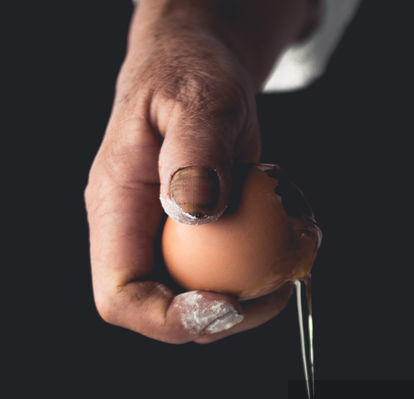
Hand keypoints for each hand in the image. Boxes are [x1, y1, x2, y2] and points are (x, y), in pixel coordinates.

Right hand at [85, 0, 316, 342]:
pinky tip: (297, 221)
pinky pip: (236, 273)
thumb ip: (196, 152)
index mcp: (115, 209)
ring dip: (260, 287)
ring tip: (297, 237)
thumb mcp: (197, 98)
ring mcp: (169, 243)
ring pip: (209, 301)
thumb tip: (196, 214)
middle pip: (167, 314)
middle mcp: (136, 236)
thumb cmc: (188, 72)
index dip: (169, 318)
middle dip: (228, 316)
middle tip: (282, 283)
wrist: (197, 66)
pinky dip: (273, 260)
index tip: (228, 303)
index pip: (121, 296)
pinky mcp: (204, 242)